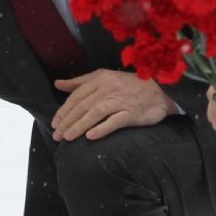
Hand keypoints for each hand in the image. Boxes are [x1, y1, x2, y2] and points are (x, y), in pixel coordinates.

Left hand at [50, 69, 175, 140]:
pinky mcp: (132, 113)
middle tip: (57, 135)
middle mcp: (110, 88)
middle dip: (68, 121)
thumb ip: (81, 82)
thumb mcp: (105, 78)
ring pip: (95, 113)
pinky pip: (114, 121)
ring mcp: (121, 100)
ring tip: (68, 137)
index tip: (55, 123)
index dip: (64, 110)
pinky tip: (90, 136)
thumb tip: (58, 84)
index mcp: (101, 78)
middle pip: (83, 105)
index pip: (77, 95)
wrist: (160, 92)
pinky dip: (102, 129)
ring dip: (80, 126)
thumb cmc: (130, 86)